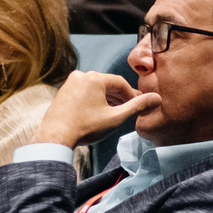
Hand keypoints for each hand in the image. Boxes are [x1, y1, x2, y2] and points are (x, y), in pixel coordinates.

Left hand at [34, 69, 153, 147]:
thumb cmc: (85, 127)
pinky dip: (94, 101)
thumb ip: (136, 107)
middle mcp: (81, 76)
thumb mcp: (115, 118)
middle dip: (119, 97)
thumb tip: (157, 99)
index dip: (131, 95)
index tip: (138, 105)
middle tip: (129, 110)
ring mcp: (70, 83)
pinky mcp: (63, 92)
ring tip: (115, 113)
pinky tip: (98, 113)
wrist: (55, 137)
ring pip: (95, 89)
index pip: (120, 83)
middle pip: (107, 85)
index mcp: (94, 78)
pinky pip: (84, 92)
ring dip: (107, 99)